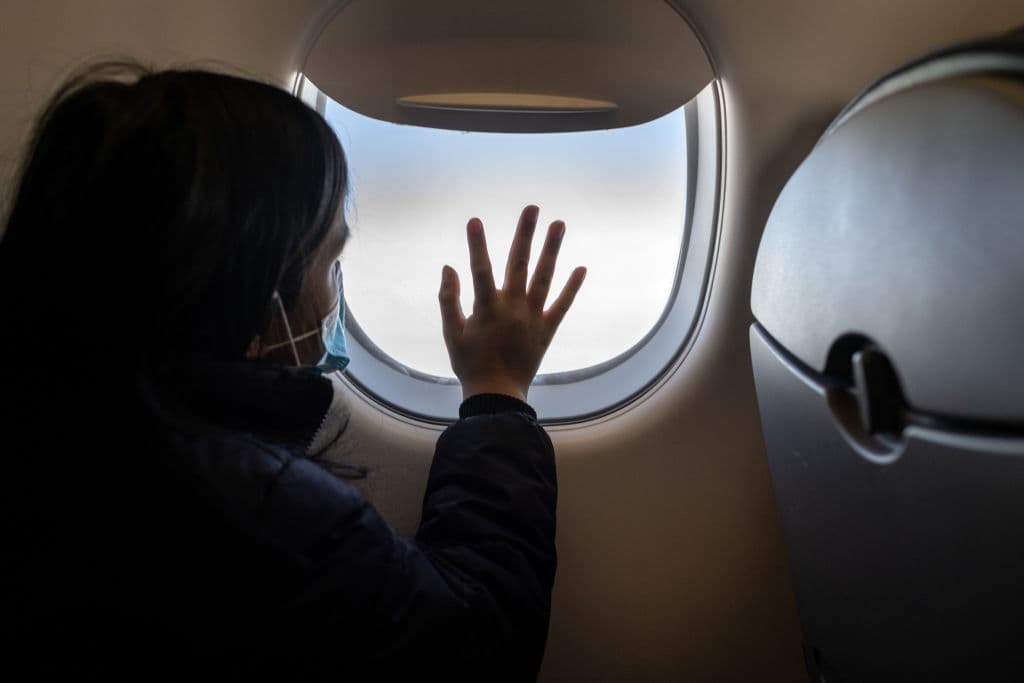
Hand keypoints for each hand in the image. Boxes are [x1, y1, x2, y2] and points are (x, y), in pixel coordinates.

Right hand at [439, 205, 586, 401]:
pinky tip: (581, 268)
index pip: (481, 270)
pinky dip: (572, 288)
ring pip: (544, 277)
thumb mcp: (451, 333)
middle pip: (519, 264)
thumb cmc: (470, 363)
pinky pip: (562, 305)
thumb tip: (448, 267)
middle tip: (532, 208)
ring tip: (559, 224)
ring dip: (552, 249)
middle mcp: (513, 309)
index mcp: (487, 309)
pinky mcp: (547, 329)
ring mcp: (533, 318)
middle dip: (525, 234)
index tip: (474, 220)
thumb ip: (448, 299)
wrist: (497, 394)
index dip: (477, 245)